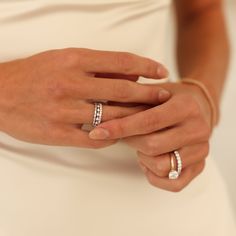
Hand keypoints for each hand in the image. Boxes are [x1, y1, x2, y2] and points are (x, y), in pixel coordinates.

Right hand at [0, 48, 168, 147]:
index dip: (146, 66)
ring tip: (149, 117)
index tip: (162, 72)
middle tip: (165, 97)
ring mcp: (63, 111)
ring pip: (111, 117)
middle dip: (149, 95)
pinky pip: (94, 139)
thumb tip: (131, 75)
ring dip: (134, 118)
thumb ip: (99, 67)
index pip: (121, 62)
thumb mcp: (65, 59)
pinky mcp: (56, 133)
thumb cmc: (36, 74)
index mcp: (73, 60)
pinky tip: (121, 133)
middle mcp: (70, 83)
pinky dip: (112, 136)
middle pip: (122, 91)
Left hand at [89, 82, 211, 190]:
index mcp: (186, 107)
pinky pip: (172, 184)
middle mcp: (198, 129)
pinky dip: (154, 175)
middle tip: (126, 135)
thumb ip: (131, 100)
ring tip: (142, 146)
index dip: (120, 128)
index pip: (148, 121)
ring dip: (143, 158)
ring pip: (161, 166)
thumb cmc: (169, 100)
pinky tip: (150, 160)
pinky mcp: (200, 167)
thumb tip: (99, 111)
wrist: (197, 108)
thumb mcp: (152, 92)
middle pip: (152, 146)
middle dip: (131, 142)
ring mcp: (201, 150)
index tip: (97, 132)